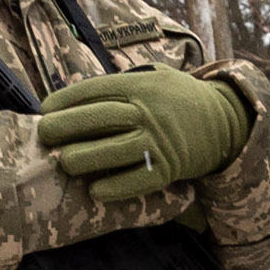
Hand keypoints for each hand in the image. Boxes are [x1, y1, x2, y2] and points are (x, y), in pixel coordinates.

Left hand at [32, 66, 253, 202]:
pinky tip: (95, 192)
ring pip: (115, 150)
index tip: (45, 109)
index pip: (96, 89)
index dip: (67, 99)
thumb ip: (122, 83)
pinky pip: (139, 180)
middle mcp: (148, 111)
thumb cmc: (179, 100)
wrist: (225, 121)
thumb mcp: (155, 77)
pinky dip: (116, 188)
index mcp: (140, 84)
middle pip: (101, 118)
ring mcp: (159, 141)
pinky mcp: (170, 168)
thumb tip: (78, 96)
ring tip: (64, 162)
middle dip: (67, 126)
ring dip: (85, 157)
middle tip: (44, 135)